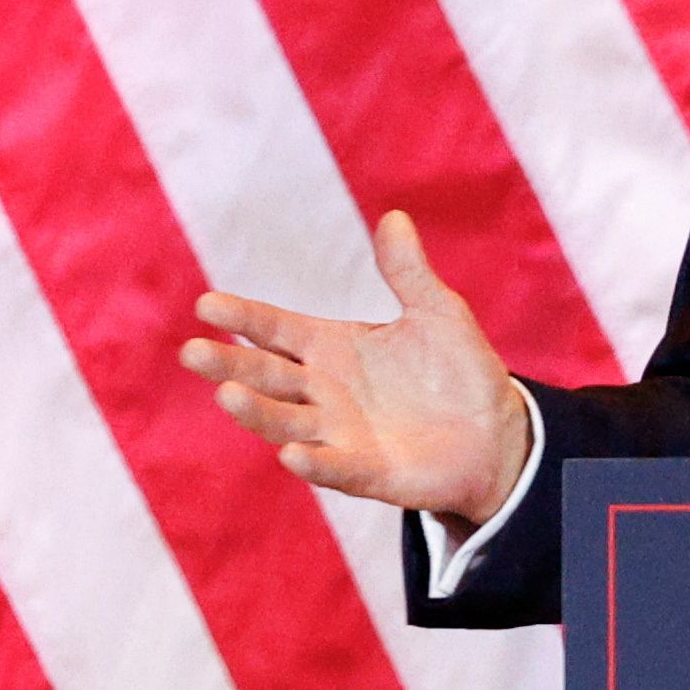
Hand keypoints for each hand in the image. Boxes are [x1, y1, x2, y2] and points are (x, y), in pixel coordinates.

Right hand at [178, 211, 531, 529]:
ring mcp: (340, 435)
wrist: (496, 433)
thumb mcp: (437, 312)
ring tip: (228, 395)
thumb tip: (394, 216)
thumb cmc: (456, 370)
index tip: (207, 304)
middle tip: (192, 351)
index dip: (244, 317)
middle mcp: (324, 393)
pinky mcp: (368, 472)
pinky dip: (313, 463)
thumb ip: (408, 272)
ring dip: (257, 412)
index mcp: (331, 348)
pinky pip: (335, 468)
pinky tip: (291, 455)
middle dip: (231, 365)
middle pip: (266, 376)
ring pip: (285, 423)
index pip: (276, 329)